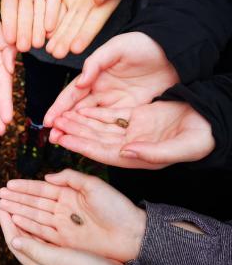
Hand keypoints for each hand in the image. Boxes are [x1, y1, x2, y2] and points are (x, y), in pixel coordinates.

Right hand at [0, 0, 73, 50]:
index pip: (9, 8)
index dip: (9, 23)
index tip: (7, 38)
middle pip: (25, 15)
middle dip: (24, 32)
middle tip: (23, 48)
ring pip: (40, 13)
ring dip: (38, 29)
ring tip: (37, 44)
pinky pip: (56, 3)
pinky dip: (53, 15)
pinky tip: (51, 29)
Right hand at [0, 169, 145, 261]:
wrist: (133, 234)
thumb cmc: (117, 207)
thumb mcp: (93, 185)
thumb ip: (70, 178)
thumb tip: (47, 176)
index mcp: (70, 194)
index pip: (41, 189)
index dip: (24, 186)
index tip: (8, 184)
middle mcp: (63, 209)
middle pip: (34, 202)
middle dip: (17, 198)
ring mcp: (63, 225)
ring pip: (35, 216)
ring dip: (18, 210)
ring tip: (2, 205)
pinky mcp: (66, 240)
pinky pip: (43, 231)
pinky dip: (29, 226)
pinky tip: (16, 219)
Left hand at [0, 208, 127, 264]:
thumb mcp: (63, 261)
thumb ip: (38, 251)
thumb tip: (14, 241)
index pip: (15, 241)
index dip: (6, 222)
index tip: (0, 204)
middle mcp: (45, 262)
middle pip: (22, 235)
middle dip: (13, 216)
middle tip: (7, 198)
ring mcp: (56, 258)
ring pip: (35, 233)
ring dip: (26, 216)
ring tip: (21, 201)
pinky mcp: (68, 254)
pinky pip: (48, 234)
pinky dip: (42, 221)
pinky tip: (45, 212)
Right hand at [44, 32, 179, 133]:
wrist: (173, 52)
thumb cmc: (143, 45)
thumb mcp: (117, 48)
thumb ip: (96, 63)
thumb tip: (81, 82)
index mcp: (94, 75)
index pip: (72, 94)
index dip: (59, 107)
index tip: (49, 120)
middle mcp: (100, 91)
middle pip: (77, 110)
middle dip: (63, 123)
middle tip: (52, 137)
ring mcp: (114, 102)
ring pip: (90, 120)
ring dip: (77, 131)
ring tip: (64, 142)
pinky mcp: (129, 111)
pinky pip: (110, 124)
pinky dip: (97, 133)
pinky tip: (88, 142)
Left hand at [46, 0, 133, 57]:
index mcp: (106, 2)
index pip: (94, 22)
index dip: (85, 35)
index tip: (76, 48)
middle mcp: (90, 5)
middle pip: (76, 26)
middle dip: (66, 41)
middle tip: (56, 54)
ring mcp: (75, 0)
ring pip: (63, 21)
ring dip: (55, 36)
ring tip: (47, 49)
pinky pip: (54, 9)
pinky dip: (48, 20)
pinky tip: (41, 31)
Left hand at [53, 100, 214, 168]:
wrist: (212, 123)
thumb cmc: (201, 139)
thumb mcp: (181, 147)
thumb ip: (153, 153)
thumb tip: (126, 152)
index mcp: (136, 157)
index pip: (101, 152)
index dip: (81, 146)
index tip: (62, 140)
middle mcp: (129, 146)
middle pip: (95, 139)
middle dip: (74, 132)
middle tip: (53, 126)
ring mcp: (131, 132)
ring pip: (98, 127)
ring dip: (79, 121)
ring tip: (60, 116)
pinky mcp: (135, 118)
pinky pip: (109, 115)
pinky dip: (94, 112)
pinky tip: (79, 107)